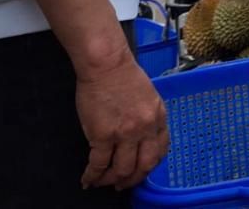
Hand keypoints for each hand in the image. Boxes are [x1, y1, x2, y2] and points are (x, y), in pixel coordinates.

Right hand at [76, 49, 168, 189]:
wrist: (106, 65)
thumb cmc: (124, 76)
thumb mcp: (149, 97)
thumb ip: (149, 118)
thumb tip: (143, 138)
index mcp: (158, 117)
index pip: (160, 151)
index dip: (149, 166)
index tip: (141, 171)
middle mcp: (145, 128)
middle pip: (143, 166)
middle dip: (132, 179)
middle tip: (122, 184)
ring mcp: (125, 133)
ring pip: (121, 169)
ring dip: (111, 180)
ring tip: (103, 182)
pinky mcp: (103, 135)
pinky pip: (98, 164)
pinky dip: (92, 176)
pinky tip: (88, 179)